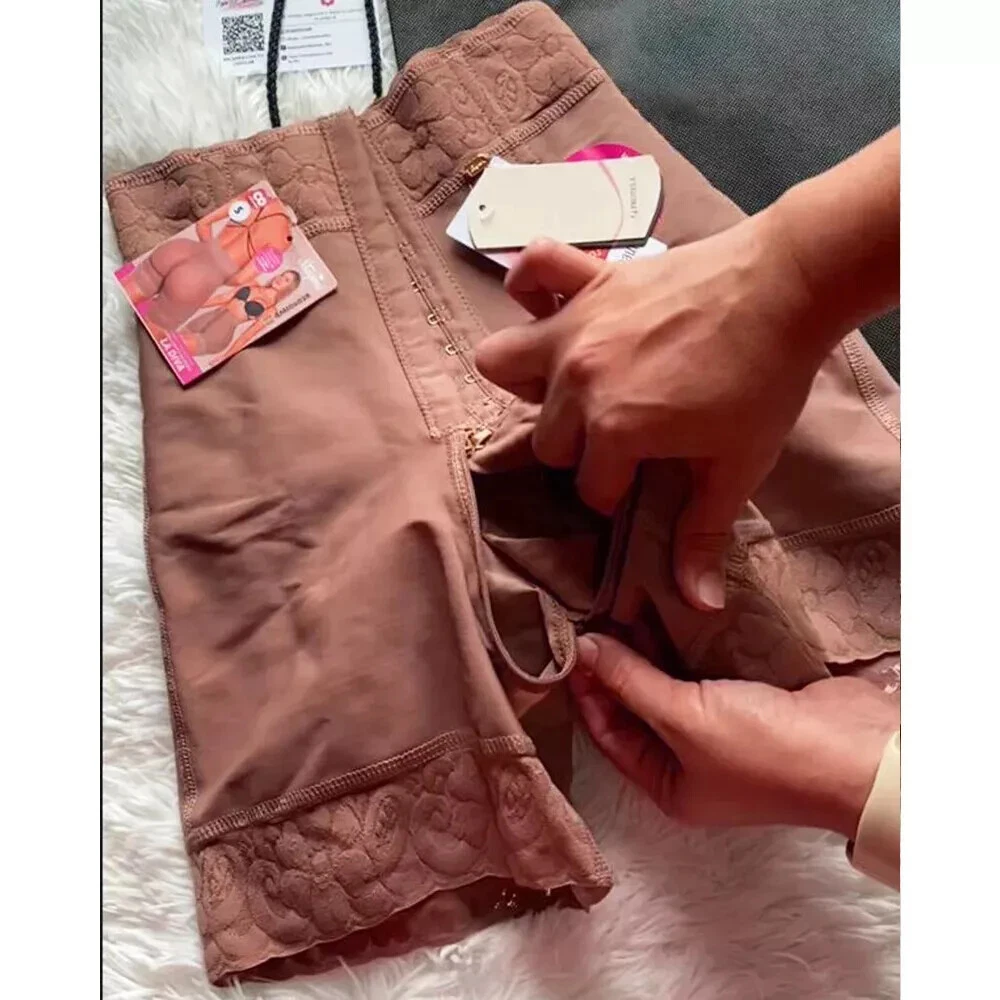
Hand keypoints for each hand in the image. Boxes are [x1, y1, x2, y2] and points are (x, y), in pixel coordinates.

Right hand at [475, 212, 835, 611]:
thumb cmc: (765, 378)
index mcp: (613, 428)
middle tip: (624, 439)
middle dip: (581, 449)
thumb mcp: (737, 464)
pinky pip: (532, 271)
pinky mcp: (589, 277)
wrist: (789, 284)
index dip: (618, 492)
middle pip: (548, 438)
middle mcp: (578, 378)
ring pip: (505, 364)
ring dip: (531, 383)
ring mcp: (577, 323)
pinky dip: (532, 288)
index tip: (645, 478)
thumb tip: (699, 604)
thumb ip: (703, 534)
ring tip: (572, 388)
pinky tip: (556, 309)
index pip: (590, 486)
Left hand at [569, 634, 898, 837]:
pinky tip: (666, 609)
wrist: (858, 749)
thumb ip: (632, 682)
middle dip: (616, 665)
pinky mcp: (749, 697)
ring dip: (648, 648)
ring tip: (621, 603)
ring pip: (670, 682)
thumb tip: (585, 650)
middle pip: (637, 706)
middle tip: (593, 615)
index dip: (587, 691)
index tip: (569, 646)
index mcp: (669, 784)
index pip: (609, 734)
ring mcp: (723, 728)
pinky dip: (684, 642)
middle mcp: (692, 761)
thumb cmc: (763, 750)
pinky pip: (703, 667)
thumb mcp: (685, 719)